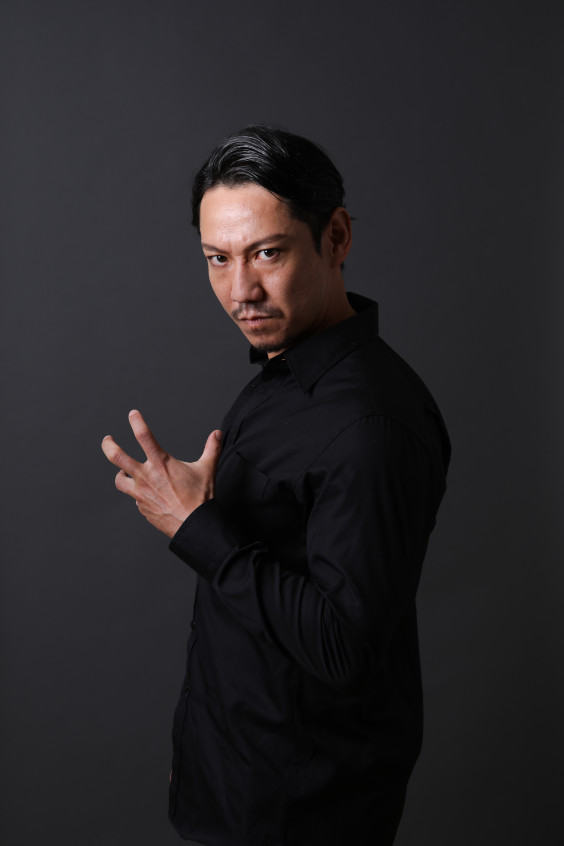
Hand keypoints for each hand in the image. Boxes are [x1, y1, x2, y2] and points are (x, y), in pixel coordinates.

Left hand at [101, 410, 221, 537]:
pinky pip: (134, 498)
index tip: (132, 414)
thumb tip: (217, 434)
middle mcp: (146, 476)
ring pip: (119, 480)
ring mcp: (141, 493)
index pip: (144, 436)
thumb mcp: (207, 469)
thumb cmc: (200, 498)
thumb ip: (212, 448)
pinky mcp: (141, 508)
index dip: (136, 421)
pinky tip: (146, 494)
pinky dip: (137, 494)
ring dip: (120, 474)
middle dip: (108, 445)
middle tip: (107, 439)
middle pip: (117, 457)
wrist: (193, 525)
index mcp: (161, 463)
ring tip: (123, 472)